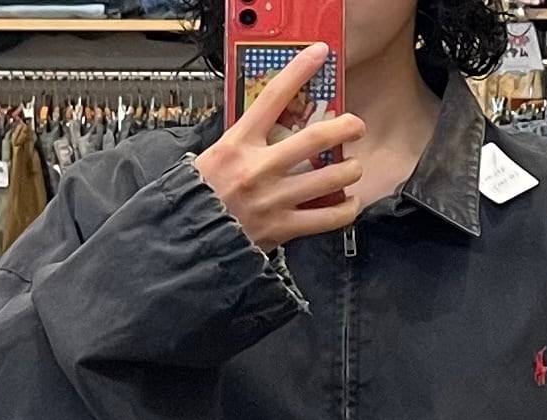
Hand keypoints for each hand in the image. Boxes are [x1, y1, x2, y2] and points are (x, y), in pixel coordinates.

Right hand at [194, 43, 364, 251]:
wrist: (191, 238)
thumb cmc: (201, 196)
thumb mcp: (215, 156)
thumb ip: (245, 141)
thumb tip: (273, 125)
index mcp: (238, 144)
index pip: (273, 97)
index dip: (299, 71)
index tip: (319, 54)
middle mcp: (259, 169)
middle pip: (315, 139)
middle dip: (345, 128)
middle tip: (355, 125)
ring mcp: (273, 200)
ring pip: (328, 178)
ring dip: (350, 170)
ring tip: (353, 167)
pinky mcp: (282, 228)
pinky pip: (327, 218)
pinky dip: (345, 209)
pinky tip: (349, 202)